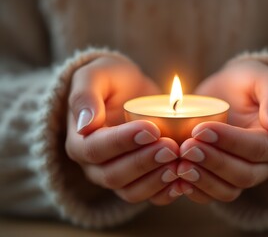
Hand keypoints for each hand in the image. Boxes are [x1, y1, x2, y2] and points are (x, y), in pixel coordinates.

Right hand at [65, 56, 180, 204]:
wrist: (131, 92)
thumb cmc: (112, 80)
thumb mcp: (96, 75)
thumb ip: (85, 95)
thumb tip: (84, 125)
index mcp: (80, 141)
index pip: (96, 149)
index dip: (123, 142)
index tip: (151, 129)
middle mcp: (94, 166)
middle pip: (114, 175)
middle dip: (144, 162)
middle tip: (171, 147)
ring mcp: (117, 176)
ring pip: (131, 191)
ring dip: (156, 180)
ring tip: (179, 163)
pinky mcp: (137, 181)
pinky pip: (149, 196)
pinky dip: (166, 192)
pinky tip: (183, 181)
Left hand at [177, 59, 267, 202]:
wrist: (228, 91)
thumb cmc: (246, 82)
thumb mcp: (264, 78)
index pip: (257, 148)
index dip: (229, 141)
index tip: (200, 129)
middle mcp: (264, 165)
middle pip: (243, 174)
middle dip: (213, 162)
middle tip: (186, 147)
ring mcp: (243, 175)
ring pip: (228, 190)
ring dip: (203, 180)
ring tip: (180, 164)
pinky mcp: (222, 180)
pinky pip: (212, 195)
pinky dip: (195, 191)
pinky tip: (177, 180)